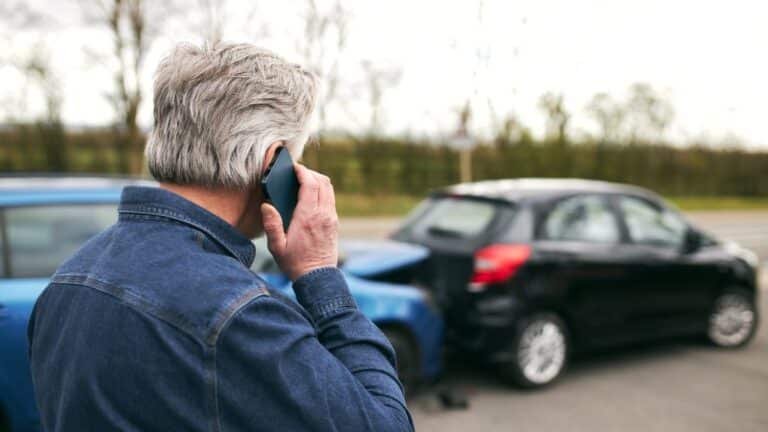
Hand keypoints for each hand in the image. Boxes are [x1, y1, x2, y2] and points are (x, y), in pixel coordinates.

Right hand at [261, 164, 338, 280]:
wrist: (317, 277)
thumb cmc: (295, 263)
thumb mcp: (276, 247)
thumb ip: (271, 225)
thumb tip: (266, 205)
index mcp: (307, 217)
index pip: (310, 184)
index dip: (303, 172)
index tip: (294, 168)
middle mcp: (323, 215)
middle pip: (323, 182)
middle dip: (310, 173)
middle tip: (297, 173)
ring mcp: (331, 218)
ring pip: (329, 189)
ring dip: (318, 180)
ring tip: (304, 181)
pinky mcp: (334, 223)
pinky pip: (331, 199)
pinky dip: (322, 191)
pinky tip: (311, 196)